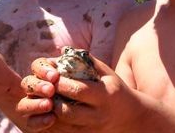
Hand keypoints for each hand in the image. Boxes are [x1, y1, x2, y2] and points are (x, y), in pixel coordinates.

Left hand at [18, 54, 140, 132]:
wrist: (130, 117)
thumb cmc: (114, 88)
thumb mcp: (105, 72)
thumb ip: (85, 60)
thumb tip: (63, 50)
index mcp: (104, 95)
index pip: (77, 90)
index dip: (60, 83)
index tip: (51, 75)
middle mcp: (98, 115)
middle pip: (67, 111)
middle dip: (51, 99)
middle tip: (43, 88)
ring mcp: (92, 129)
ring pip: (63, 125)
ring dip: (49, 112)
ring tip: (44, 98)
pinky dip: (53, 123)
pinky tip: (47, 112)